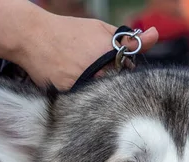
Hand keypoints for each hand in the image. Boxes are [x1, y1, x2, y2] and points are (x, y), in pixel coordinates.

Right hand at [15, 14, 157, 89]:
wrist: (33, 36)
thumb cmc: (70, 32)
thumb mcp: (101, 30)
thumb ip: (129, 38)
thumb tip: (156, 35)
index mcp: (110, 54)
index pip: (130, 75)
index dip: (123, 72)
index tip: (112, 68)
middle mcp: (99, 71)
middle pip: (119, 89)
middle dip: (112, 85)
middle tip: (95, 74)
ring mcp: (84, 84)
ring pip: (102, 98)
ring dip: (98, 94)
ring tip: (82, 79)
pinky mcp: (69, 95)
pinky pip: (83, 104)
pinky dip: (82, 100)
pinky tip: (73, 85)